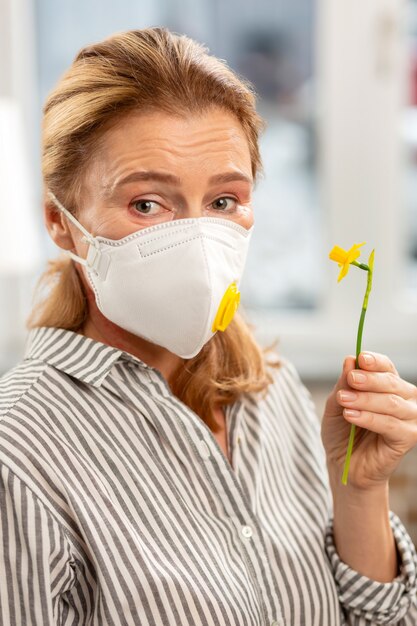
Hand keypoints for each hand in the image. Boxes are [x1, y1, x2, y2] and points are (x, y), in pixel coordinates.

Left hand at [321, 351, 416, 489]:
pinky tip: (351, 415)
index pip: (386, 367)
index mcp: (388, 385)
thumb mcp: (336, 403)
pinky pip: (390, 424)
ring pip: (390, 402)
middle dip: (368, 380)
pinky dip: (369, 418)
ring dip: (365, 400)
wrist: (344, 463)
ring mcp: (410, 418)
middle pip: (390, 382)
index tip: (361, 358)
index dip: (375, 362)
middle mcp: (404, 398)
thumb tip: (350, 360)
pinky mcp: (408, 438)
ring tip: (344, 400)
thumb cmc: (342, 431)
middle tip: (350, 379)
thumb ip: (344, 383)